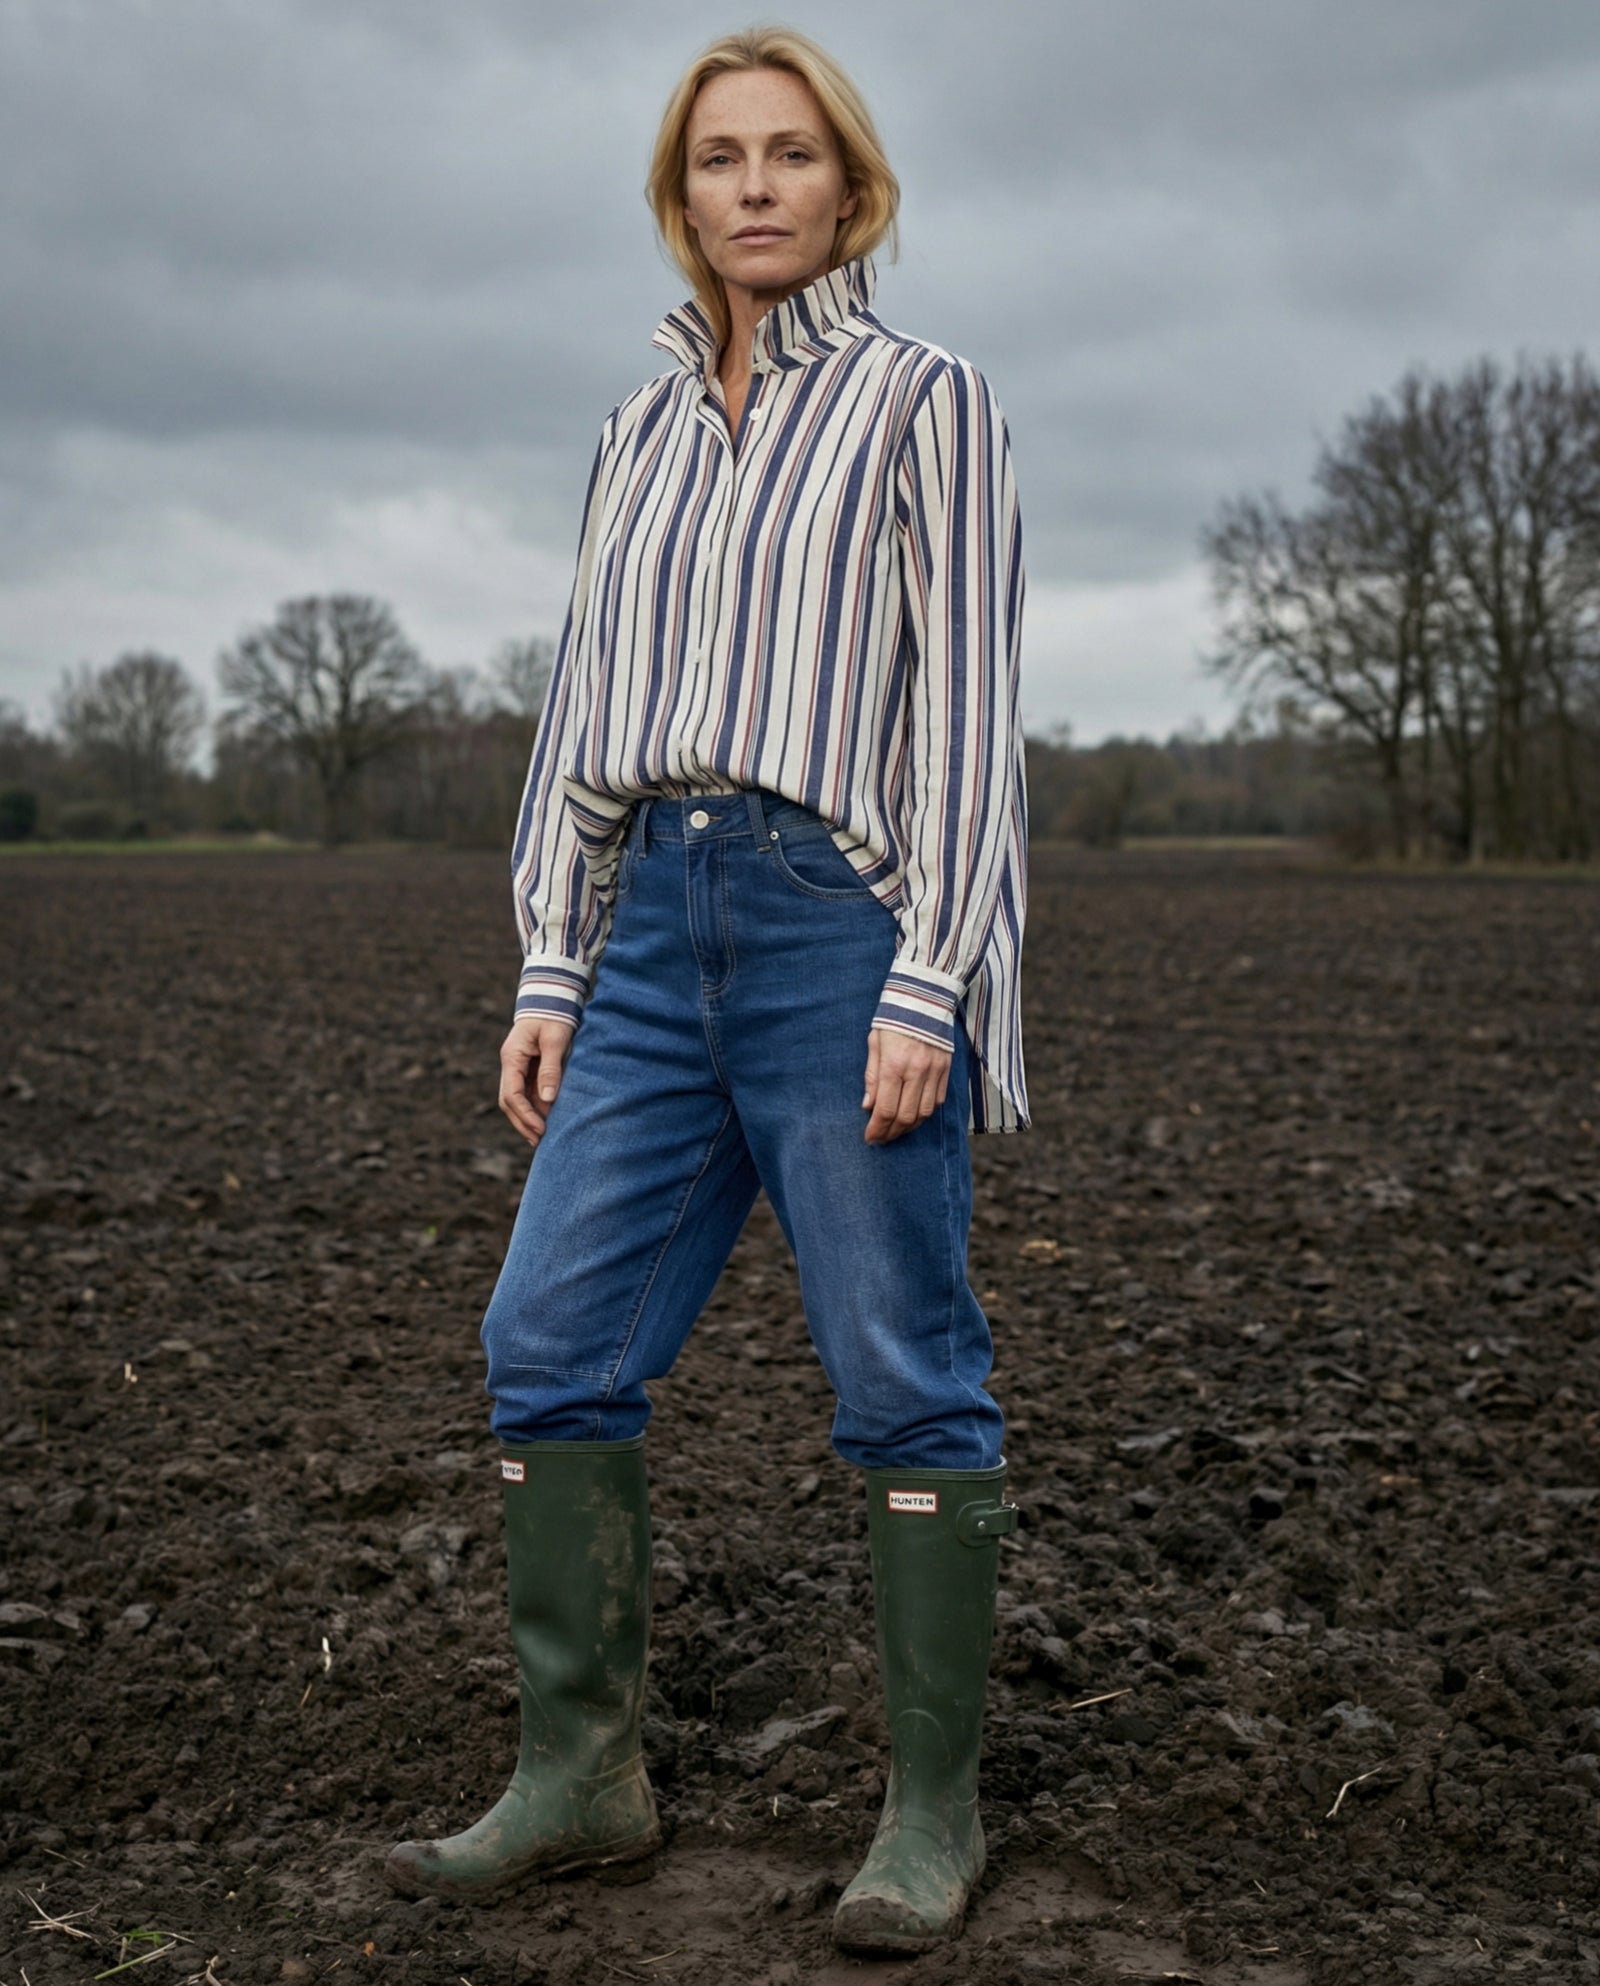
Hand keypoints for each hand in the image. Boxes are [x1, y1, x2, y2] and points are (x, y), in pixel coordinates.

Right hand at [498, 1014, 575, 1148]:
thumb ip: (551, 1069)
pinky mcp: (528, 1068)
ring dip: (528, 1118)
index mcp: (512, 1056)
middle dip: (522, 1123)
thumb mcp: (555, 1039)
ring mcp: (517, 1066)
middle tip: (540, 1142)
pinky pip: (527, 1092)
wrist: (553, 997)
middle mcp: (510, 1064)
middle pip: (508, 1101)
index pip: (511, 1094)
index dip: (524, 1115)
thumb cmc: (554, 1015)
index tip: (540, 1130)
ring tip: (543, 1137)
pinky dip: (535, 1108)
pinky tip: (547, 1120)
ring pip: (516, 1099)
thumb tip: (548, 1099)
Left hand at [862, 1027, 951, 1143]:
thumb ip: (872, 1077)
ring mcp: (935, 1072)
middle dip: (891, 1133)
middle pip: (905, 1117)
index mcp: (894, 1064)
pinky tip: (914, 1116)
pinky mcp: (946, 1070)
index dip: (877, 1129)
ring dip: (909, 1128)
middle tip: (881, 1139)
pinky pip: (938, 1101)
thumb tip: (868, 1106)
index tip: (869, 1137)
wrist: (924, 997)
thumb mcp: (874, 1043)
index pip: (885, 1109)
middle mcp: (916, 1071)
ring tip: (896, 1130)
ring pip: (924, 1114)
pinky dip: (925, 1114)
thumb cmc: (893, 1019)